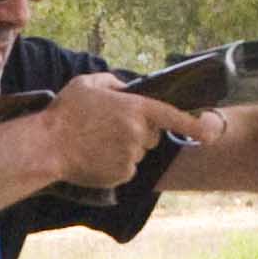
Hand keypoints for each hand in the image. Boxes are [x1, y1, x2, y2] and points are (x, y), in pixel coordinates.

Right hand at [41, 73, 210, 189]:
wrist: (47, 146)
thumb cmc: (65, 113)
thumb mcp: (88, 84)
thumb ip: (113, 83)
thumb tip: (125, 90)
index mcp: (136, 109)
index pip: (174, 117)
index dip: (195, 124)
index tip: (210, 131)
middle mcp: (139, 134)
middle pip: (151, 136)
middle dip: (137, 132)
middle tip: (108, 128)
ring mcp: (132, 156)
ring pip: (137, 153)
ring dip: (124, 149)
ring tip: (95, 143)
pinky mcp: (122, 175)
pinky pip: (126, 169)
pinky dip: (114, 165)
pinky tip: (94, 158)